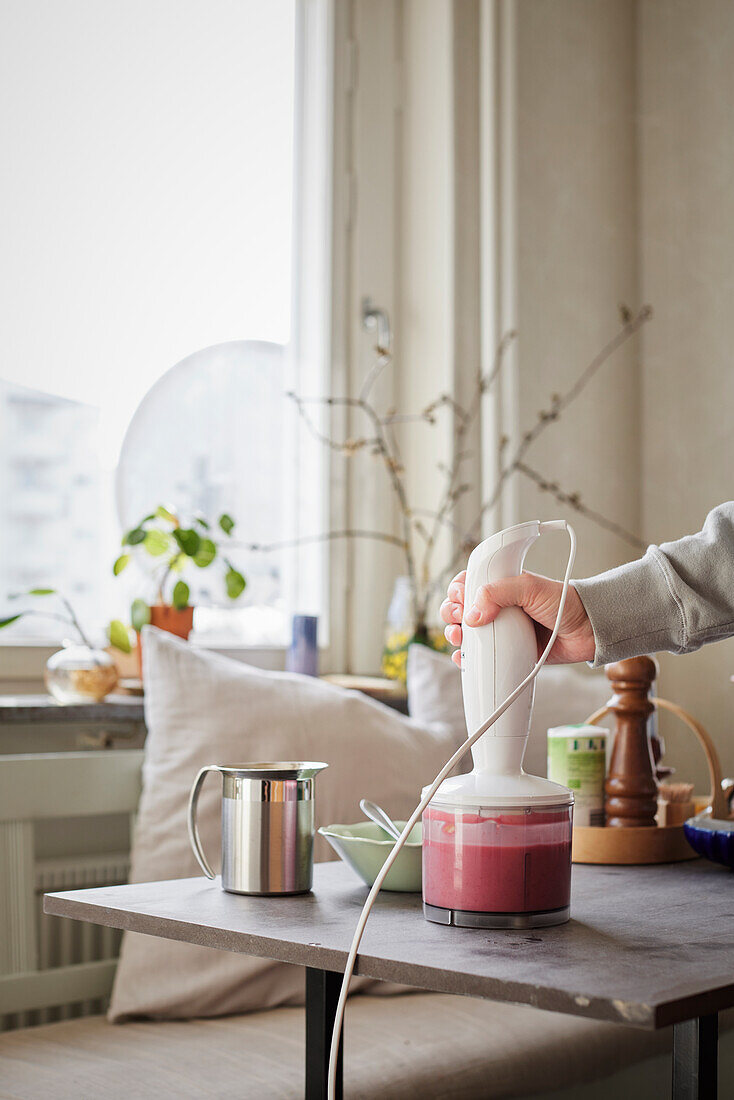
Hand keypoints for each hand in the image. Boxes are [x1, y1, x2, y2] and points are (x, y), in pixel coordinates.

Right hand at [439, 570, 594, 666]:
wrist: (587, 630)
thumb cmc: (564, 602)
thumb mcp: (530, 588)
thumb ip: (499, 593)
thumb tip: (473, 615)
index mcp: (500, 586)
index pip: (468, 583)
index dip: (457, 590)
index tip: (460, 598)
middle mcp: (497, 607)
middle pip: (461, 608)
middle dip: (451, 613)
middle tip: (458, 619)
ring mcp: (501, 630)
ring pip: (466, 633)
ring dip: (454, 635)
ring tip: (459, 639)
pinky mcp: (507, 652)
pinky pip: (480, 656)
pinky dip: (466, 659)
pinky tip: (463, 659)